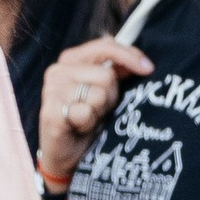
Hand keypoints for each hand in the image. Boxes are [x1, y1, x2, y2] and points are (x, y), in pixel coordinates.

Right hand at [37, 34, 152, 185]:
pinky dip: (88, 124)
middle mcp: (57, 71)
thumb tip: (141, 63)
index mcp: (70, 59)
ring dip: (99, 112)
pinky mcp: (50, 112)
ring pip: (98, 95)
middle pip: (106, 75)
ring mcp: (51, 91)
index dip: (129, 56)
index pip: (104, 46)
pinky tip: (78, 128)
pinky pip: (85, 113)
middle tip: (98, 109)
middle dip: (110, 96)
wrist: (66, 153)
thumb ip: (116, 72)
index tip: (148, 69)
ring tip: (87, 119)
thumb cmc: (86, 118)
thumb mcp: (104, 90)